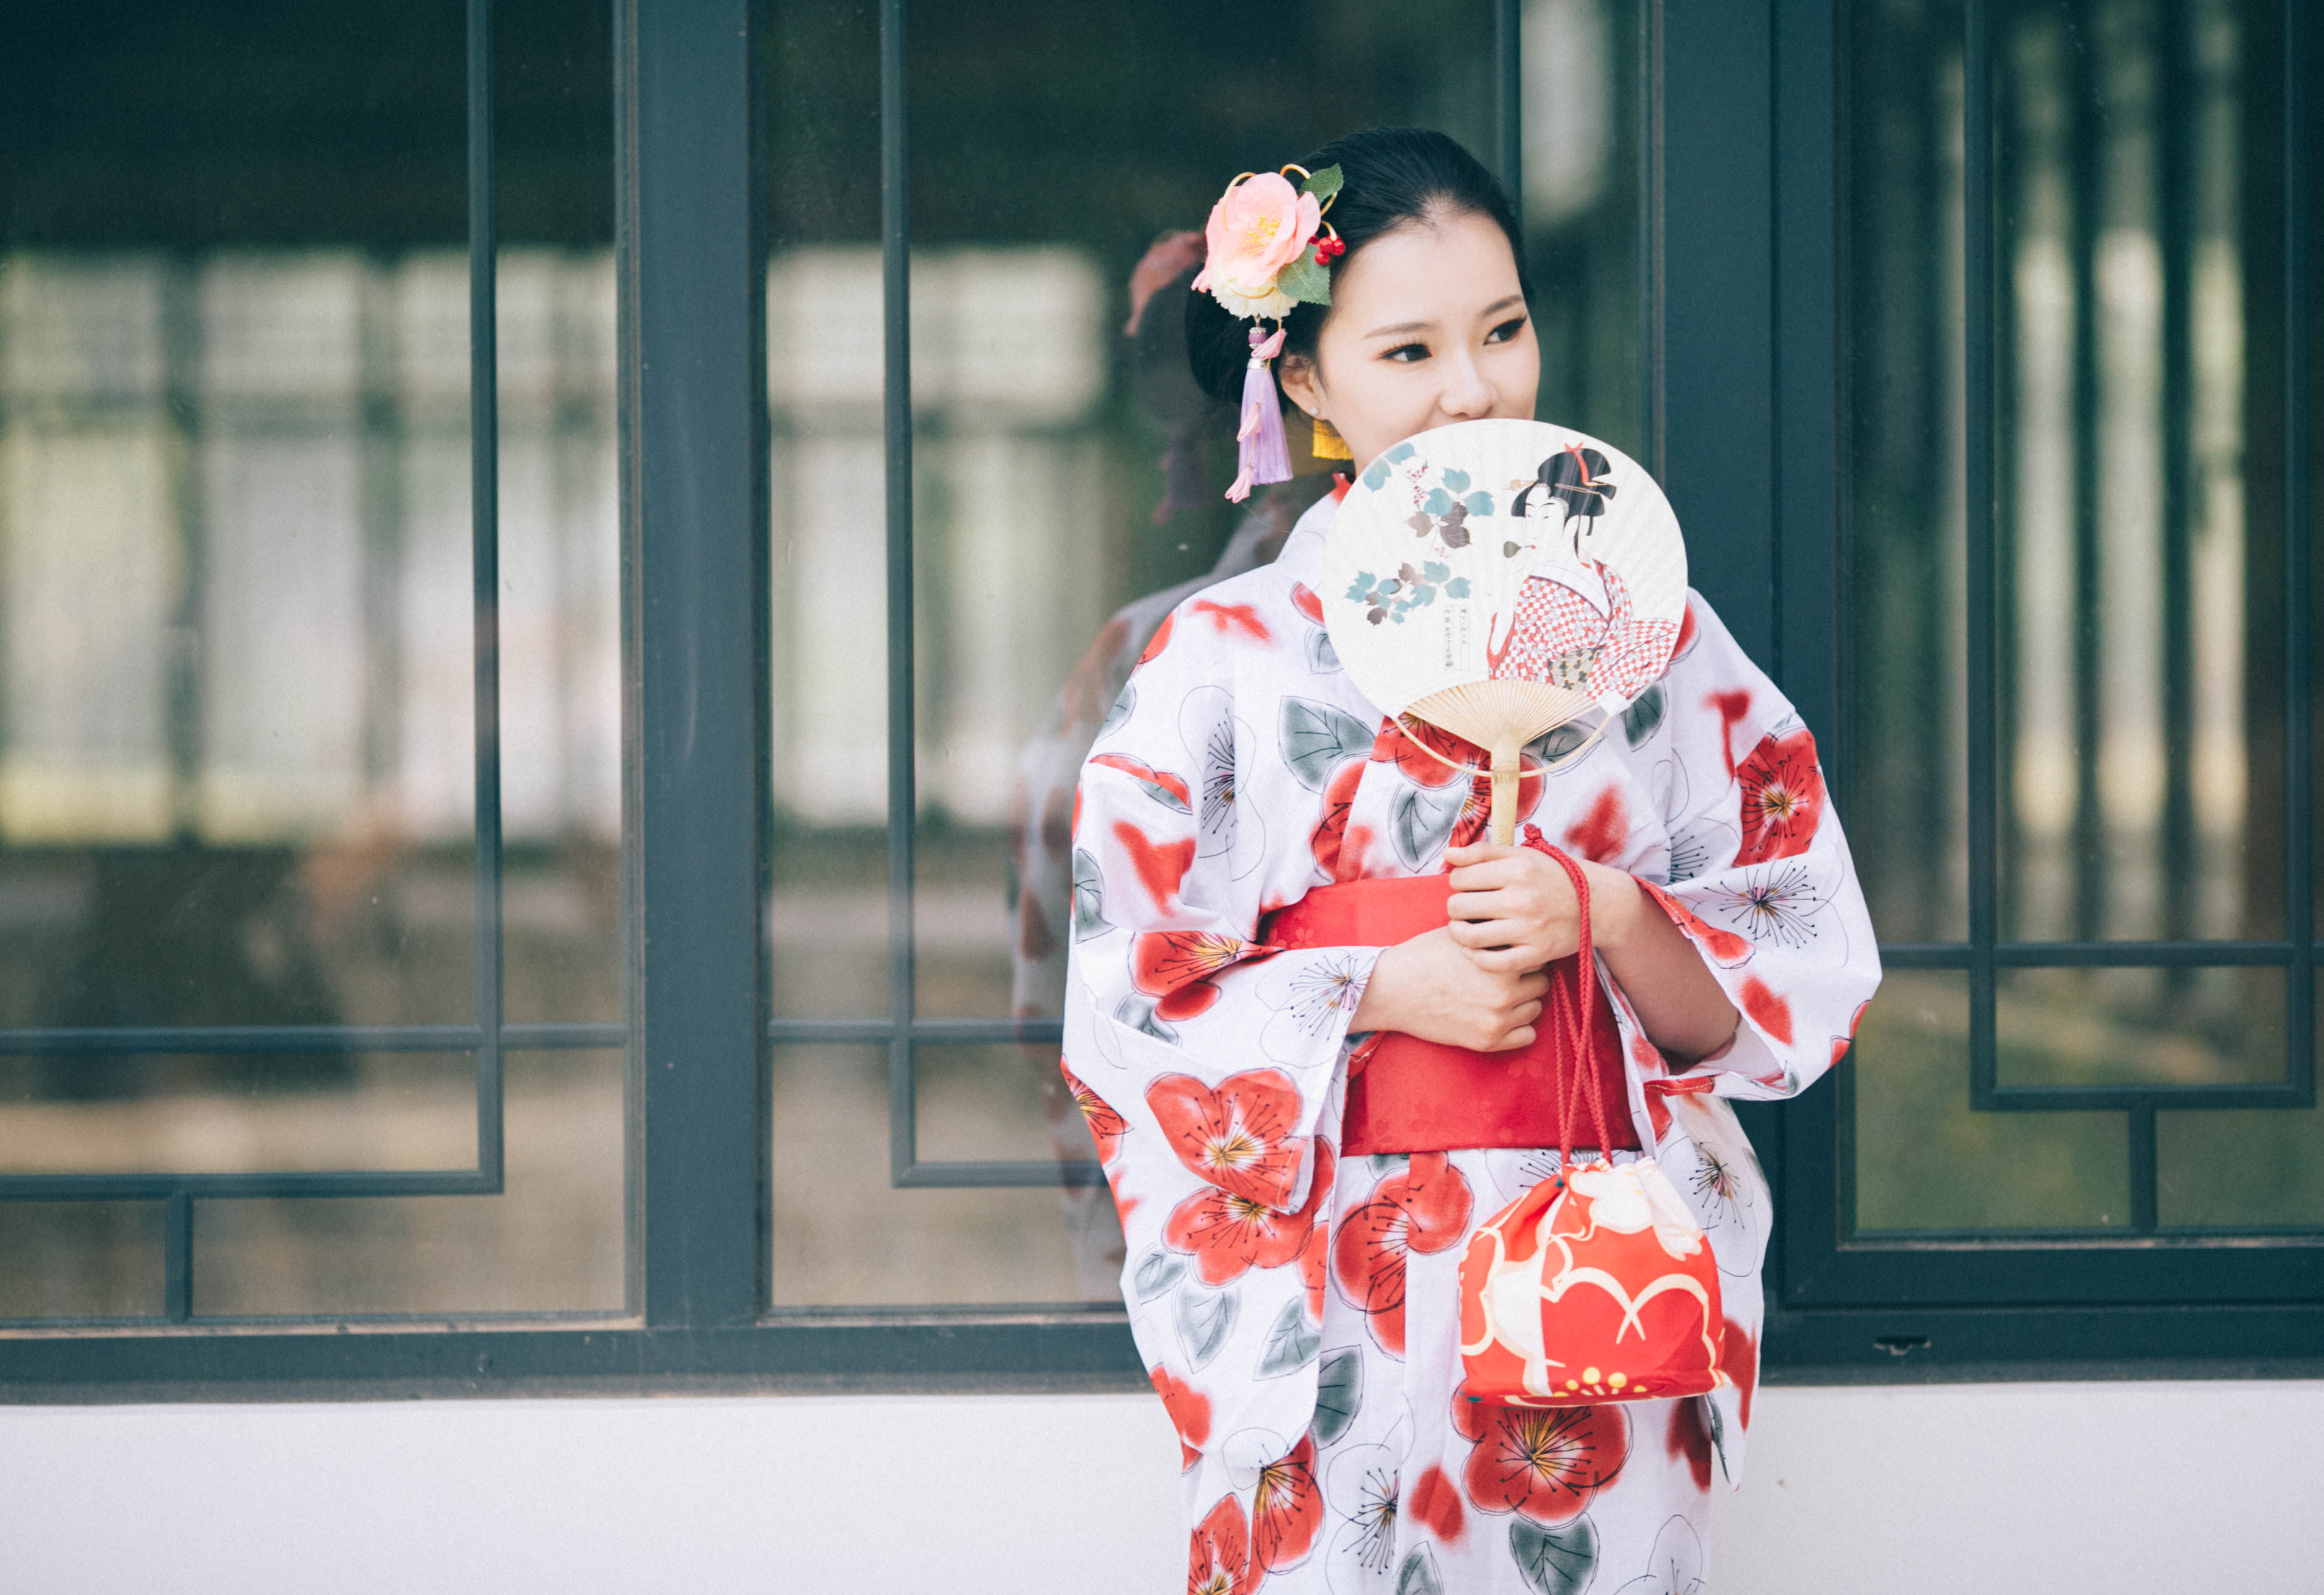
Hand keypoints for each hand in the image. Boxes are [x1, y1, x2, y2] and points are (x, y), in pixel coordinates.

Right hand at [1349, 926, 1549, 1051]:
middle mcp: (1504, 992)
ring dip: (1523, 1001)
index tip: (1511, 951)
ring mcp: (1497, 1019)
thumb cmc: (1424, 956)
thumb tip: (1518, 921)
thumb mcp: (1461, 934)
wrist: (1392, 990)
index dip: (1522, 950)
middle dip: (1526, 976)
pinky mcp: (1487, 1042)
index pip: (1536, 954)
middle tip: (1506, 974)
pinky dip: (1518, 1027)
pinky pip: (1527, 1036)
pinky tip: (1500, 1015)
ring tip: (1500, 993)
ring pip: (1535, 1008)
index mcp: (1500, 961)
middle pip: (1541, 982)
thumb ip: (1492, 930)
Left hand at [1444, 841, 1584, 971]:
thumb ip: (1483, 852)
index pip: (1459, 878)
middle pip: (1459, 907)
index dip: (1457, 882)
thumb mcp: (1522, 857)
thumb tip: (1448, 853)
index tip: (1467, 886)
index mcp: (1517, 870)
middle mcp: (1523, 899)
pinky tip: (1476, 950)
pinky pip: (1492, 962)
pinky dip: (1477, 957)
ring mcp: (1530, 929)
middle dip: (1457, 907)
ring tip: (1464, 928)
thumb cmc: (1554, 877)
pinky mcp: (1537, 953)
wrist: (1598, 904)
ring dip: (1459, 933)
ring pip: (1469, 937)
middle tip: (1466, 908)